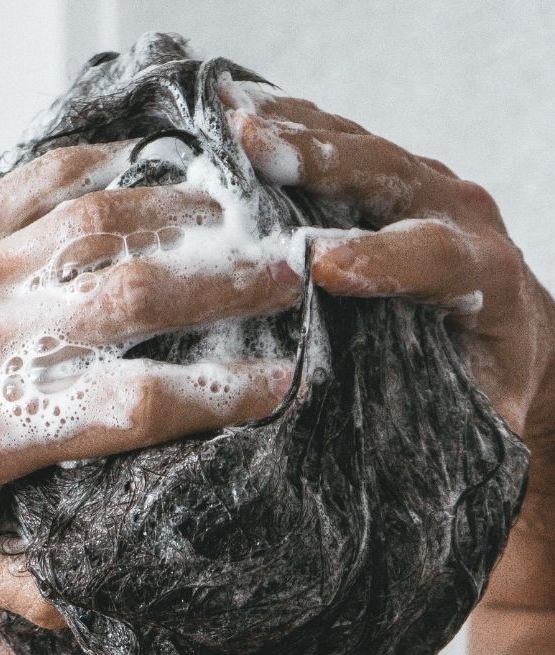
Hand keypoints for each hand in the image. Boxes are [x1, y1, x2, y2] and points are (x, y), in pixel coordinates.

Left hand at [0, 142, 299, 625]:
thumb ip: (31, 585)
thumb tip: (114, 614)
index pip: (134, 405)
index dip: (219, 395)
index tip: (280, 385)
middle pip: (133, 300)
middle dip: (228, 287)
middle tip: (293, 278)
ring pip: (95, 228)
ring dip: (179, 217)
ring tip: (240, 220)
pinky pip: (38, 182)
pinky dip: (101, 167)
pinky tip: (150, 168)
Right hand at [222, 83, 554, 449]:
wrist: (510, 332)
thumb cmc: (480, 380)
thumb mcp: (473, 413)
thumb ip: (439, 418)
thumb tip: (377, 458)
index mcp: (483, 275)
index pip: (435, 256)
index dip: (382, 258)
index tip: (323, 266)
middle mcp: (454, 212)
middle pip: (390, 174)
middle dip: (322, 162)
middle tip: (257, 149)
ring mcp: (418, 181)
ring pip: (357, 145)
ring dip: (292, 131)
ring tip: (226, 120)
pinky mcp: (382, 170)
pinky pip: (334, 136)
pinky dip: (285, 122)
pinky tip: (229, 113)